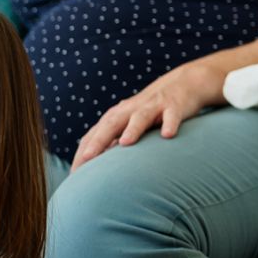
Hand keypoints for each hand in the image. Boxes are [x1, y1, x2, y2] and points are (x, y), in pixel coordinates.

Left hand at [71, 62, 224, 171]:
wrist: (183, 84)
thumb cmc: (151, 111)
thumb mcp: (129, 124)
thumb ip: (115, 142)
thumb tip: (98, 169)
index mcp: (116, 116)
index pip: (94, 134)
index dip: (83, 152)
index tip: (74, 173)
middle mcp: (130, 110)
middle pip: (111, 125)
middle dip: (98, 141)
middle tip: (87, 159)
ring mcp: (152, 106)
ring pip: (139, 118)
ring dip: (132, 129)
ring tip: (125, 143)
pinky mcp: (174, 106)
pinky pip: (171, 115)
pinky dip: (169, 123)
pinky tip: (167, 135)